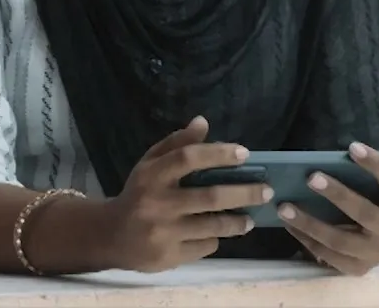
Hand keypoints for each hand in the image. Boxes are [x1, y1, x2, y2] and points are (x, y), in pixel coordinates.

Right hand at [98, 116, 274, 272]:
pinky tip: (216, 234)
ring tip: (250, 219)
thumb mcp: (150, 164)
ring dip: (237, 222)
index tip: (244, 153)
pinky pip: (204, 246)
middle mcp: (157, 203)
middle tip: (267, 191)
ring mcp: (163, 233)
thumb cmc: (138, 194)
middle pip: (210, 196)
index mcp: (151, 176)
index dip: (218, 154)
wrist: (111, 236)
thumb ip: (176, 144)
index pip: (188, 159)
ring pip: (213, 225)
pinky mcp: (169, 257)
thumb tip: (203, 122)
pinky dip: (215, 238)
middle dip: (244, 193)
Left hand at [279, 139, 378, 275]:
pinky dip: (307, 240)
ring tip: (285, 207)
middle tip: (311, 177)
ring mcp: (377, 254)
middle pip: (365, 213)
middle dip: (337, 194)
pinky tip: (290, 225)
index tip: (352, 147)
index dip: (377, 165)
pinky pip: (329, 257)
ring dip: (310, 223)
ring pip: (341, 240)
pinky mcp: (359, 269)